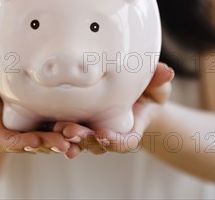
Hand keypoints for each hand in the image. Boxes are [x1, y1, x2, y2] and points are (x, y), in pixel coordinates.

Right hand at [0, 65, 75, 156]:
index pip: (6, 140)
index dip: (18, 143)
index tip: (31, 141)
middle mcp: (16, 132)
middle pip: (32, 144)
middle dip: (47, 145)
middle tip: (62, 144)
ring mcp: (33, 129)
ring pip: (49, 140)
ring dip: (64, 141)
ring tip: (78, 139)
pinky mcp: (47, 124)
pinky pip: (60, 131)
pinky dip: (72, 133)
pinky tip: (87, 132)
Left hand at [52, 62, 174, 157]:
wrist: (132, 95)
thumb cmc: (146, 91)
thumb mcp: (155, 85)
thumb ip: (158, 80)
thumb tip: (167, 71)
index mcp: (130, 129)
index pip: (124, 142)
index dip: (115, 142)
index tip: (105, 135)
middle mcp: (110, 133)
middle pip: (96, 143)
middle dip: (84, 139)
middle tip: (72, 130)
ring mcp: (93, 129)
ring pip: (79, 140)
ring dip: (68, 136)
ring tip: (58, 128)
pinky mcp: (78, 121)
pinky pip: (66, 131)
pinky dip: (57, 130)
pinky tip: (47, 124)